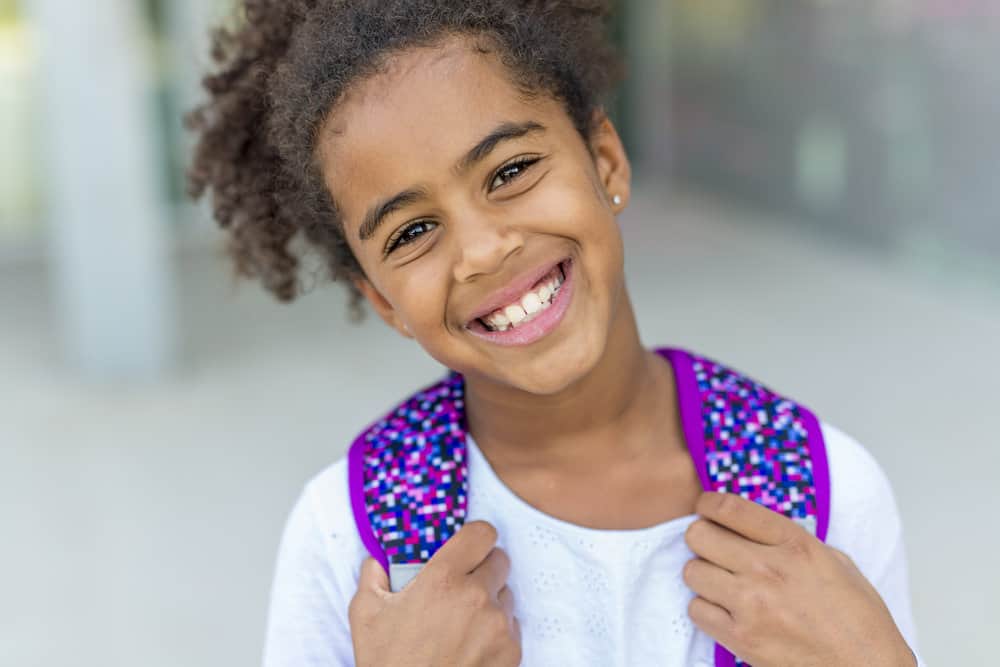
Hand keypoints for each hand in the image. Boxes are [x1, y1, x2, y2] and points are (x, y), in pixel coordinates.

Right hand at [349, 521, 520, 666]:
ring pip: (506, 594)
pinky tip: (472, 643)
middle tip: (462, 584)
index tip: (468, 545)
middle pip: (499, 560)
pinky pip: (512, 625)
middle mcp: (477, 596)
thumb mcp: (366, 614)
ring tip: (463, 621)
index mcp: (444, 579)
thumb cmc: (388, 663)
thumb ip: (372, 575)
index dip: (475, 536)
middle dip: (483, 567)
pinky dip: (497, 630)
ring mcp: (498, 625)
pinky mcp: (511, 651)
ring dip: (491, 600)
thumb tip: (378, 560)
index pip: (481, 533)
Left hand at [683, 492, 915, 666]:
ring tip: (722, 584)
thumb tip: (756, 530)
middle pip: (699, 535)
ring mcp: (751, 603)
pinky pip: (697, 610)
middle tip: (713, 549)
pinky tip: (726, 612)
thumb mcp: (836, 563)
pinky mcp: (741, 638)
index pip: (730, 508)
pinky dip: (706, 610)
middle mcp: (768, 568)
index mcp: (795, 544)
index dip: (708, 503)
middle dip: (703, 539)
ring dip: (703, 576)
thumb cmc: (859, 620)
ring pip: (692, 572)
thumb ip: (792, 542)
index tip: (706, 508)